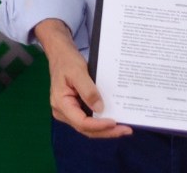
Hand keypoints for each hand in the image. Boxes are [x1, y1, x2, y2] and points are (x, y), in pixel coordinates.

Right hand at [34, 19, 131, 138]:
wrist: (61, 55)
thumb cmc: (67, 61)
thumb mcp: (78, 72)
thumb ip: (88, 91)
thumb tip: (100, 109)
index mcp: (61, 104)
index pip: (81, 122)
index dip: (99, 125)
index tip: (114, 122)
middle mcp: (63, 112)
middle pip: (85, 129)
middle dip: (106, 132)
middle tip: (126, 130)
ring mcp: (69, 112)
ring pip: (88, 127)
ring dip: (105, 129)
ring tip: (123, 128)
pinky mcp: (75, 109)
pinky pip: (88, 120)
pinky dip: (101, 122)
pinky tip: (114, 120)